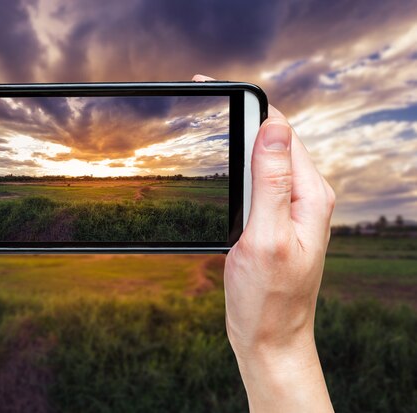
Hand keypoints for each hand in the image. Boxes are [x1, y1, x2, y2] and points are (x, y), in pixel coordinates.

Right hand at [194, 75, 334, 411]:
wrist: (268, 337)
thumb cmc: (267, 298)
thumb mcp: (266, 237)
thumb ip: (270, 182)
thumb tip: (272, 127)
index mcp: (309, 195)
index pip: (281, 129)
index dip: (249, 103)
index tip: (213, 87)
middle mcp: (304, 196)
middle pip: (273, 138)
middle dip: (240, 114)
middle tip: (202, 100)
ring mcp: (289, 208)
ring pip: (263, 158)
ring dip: (238, 138)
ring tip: (208, 122)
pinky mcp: (273, 220)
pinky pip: (257, 181)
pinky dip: (237, 166)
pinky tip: (220, 164)